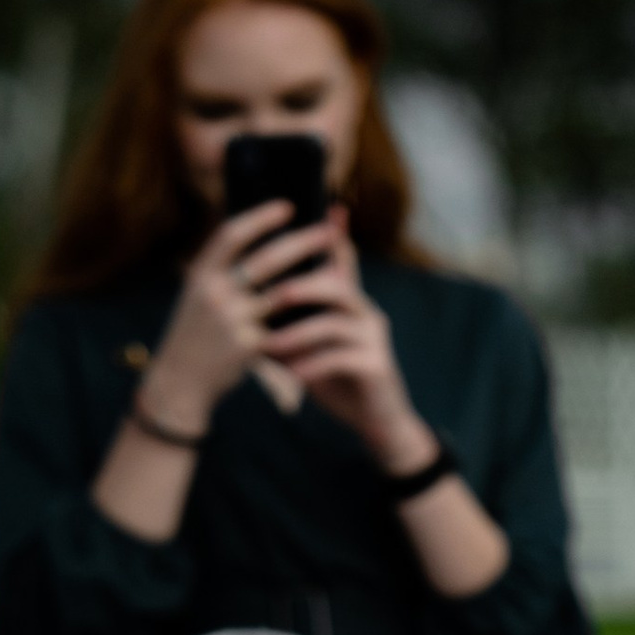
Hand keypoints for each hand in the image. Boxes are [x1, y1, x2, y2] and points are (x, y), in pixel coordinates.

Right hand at [134, 199, 335, 434]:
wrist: (180, 380)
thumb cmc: (195, 334)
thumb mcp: (198, 295)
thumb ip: (222, 272)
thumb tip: (255, 244)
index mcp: (202, 273)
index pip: (232, 234)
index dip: (261, 218)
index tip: (289, 207)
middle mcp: (215, 292)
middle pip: (265, 260)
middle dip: (301, 243)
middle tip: (329, 232)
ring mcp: (231, 320)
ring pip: (282, 294)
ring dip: (313, 282)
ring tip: (338, 272)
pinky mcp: (247, 348)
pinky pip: (284, 329)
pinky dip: (305, 319)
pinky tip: (326, 311)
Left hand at [258, 215, 427, 464]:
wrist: (378, 422)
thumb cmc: (340, 382)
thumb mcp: (316, 346)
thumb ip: (297, 322)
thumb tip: (256, 304)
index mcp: (351, 303)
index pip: (341, 261)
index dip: (332, 236)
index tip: (319, 212)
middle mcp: (367, 313)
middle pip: (337, 285)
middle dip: (302, 287)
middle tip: (271, 296)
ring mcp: (375, 339)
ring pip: (335, 323)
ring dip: (298, 334)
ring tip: (269, 346)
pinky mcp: (378, 367)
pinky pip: (341, 359)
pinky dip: (313, 366)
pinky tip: (294, 377)